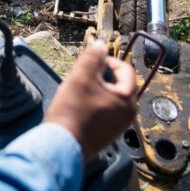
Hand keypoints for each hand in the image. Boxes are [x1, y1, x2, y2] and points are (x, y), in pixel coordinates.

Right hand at [44, 42, 136, 162]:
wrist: (61, 146)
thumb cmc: (73, 110)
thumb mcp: (81, 77)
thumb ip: (92, 57)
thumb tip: (101, 44)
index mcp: (127, 99)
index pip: (125, 69)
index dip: (107, 60)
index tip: (89, 61)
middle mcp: (128, 114)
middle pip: (118, 83)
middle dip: (100, 75)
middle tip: (81, 76)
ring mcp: (118, 126)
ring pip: (109, 97)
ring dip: (95, 89)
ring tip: (77, 91)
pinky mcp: (106, 134)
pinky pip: (104, 111)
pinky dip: (93, 103)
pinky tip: (77, 106)